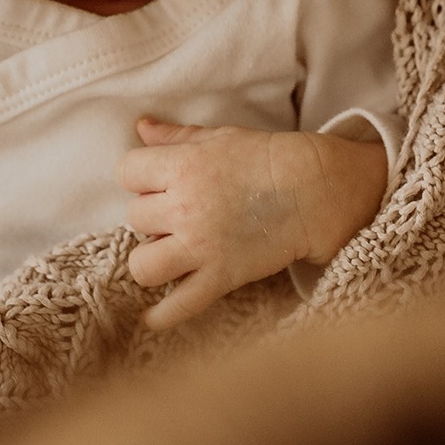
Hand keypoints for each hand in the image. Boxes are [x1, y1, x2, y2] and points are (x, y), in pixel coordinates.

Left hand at [122, 118, 386, 330]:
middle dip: (153, 217)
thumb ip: (175, 136)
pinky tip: (152, 318)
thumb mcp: (219, 139)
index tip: (158, 182)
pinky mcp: (221, 276)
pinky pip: (178, 306)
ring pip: (143, 265)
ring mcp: (202, 245)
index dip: (139, 177)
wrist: (317, 190)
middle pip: (135, 217)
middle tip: (178, 216)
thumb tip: (141, 127)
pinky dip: (161, 317)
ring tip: (169, 254)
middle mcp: (185, 207)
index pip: (127, 172)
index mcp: (183, 166)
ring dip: (151, 260)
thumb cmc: (266, 159)